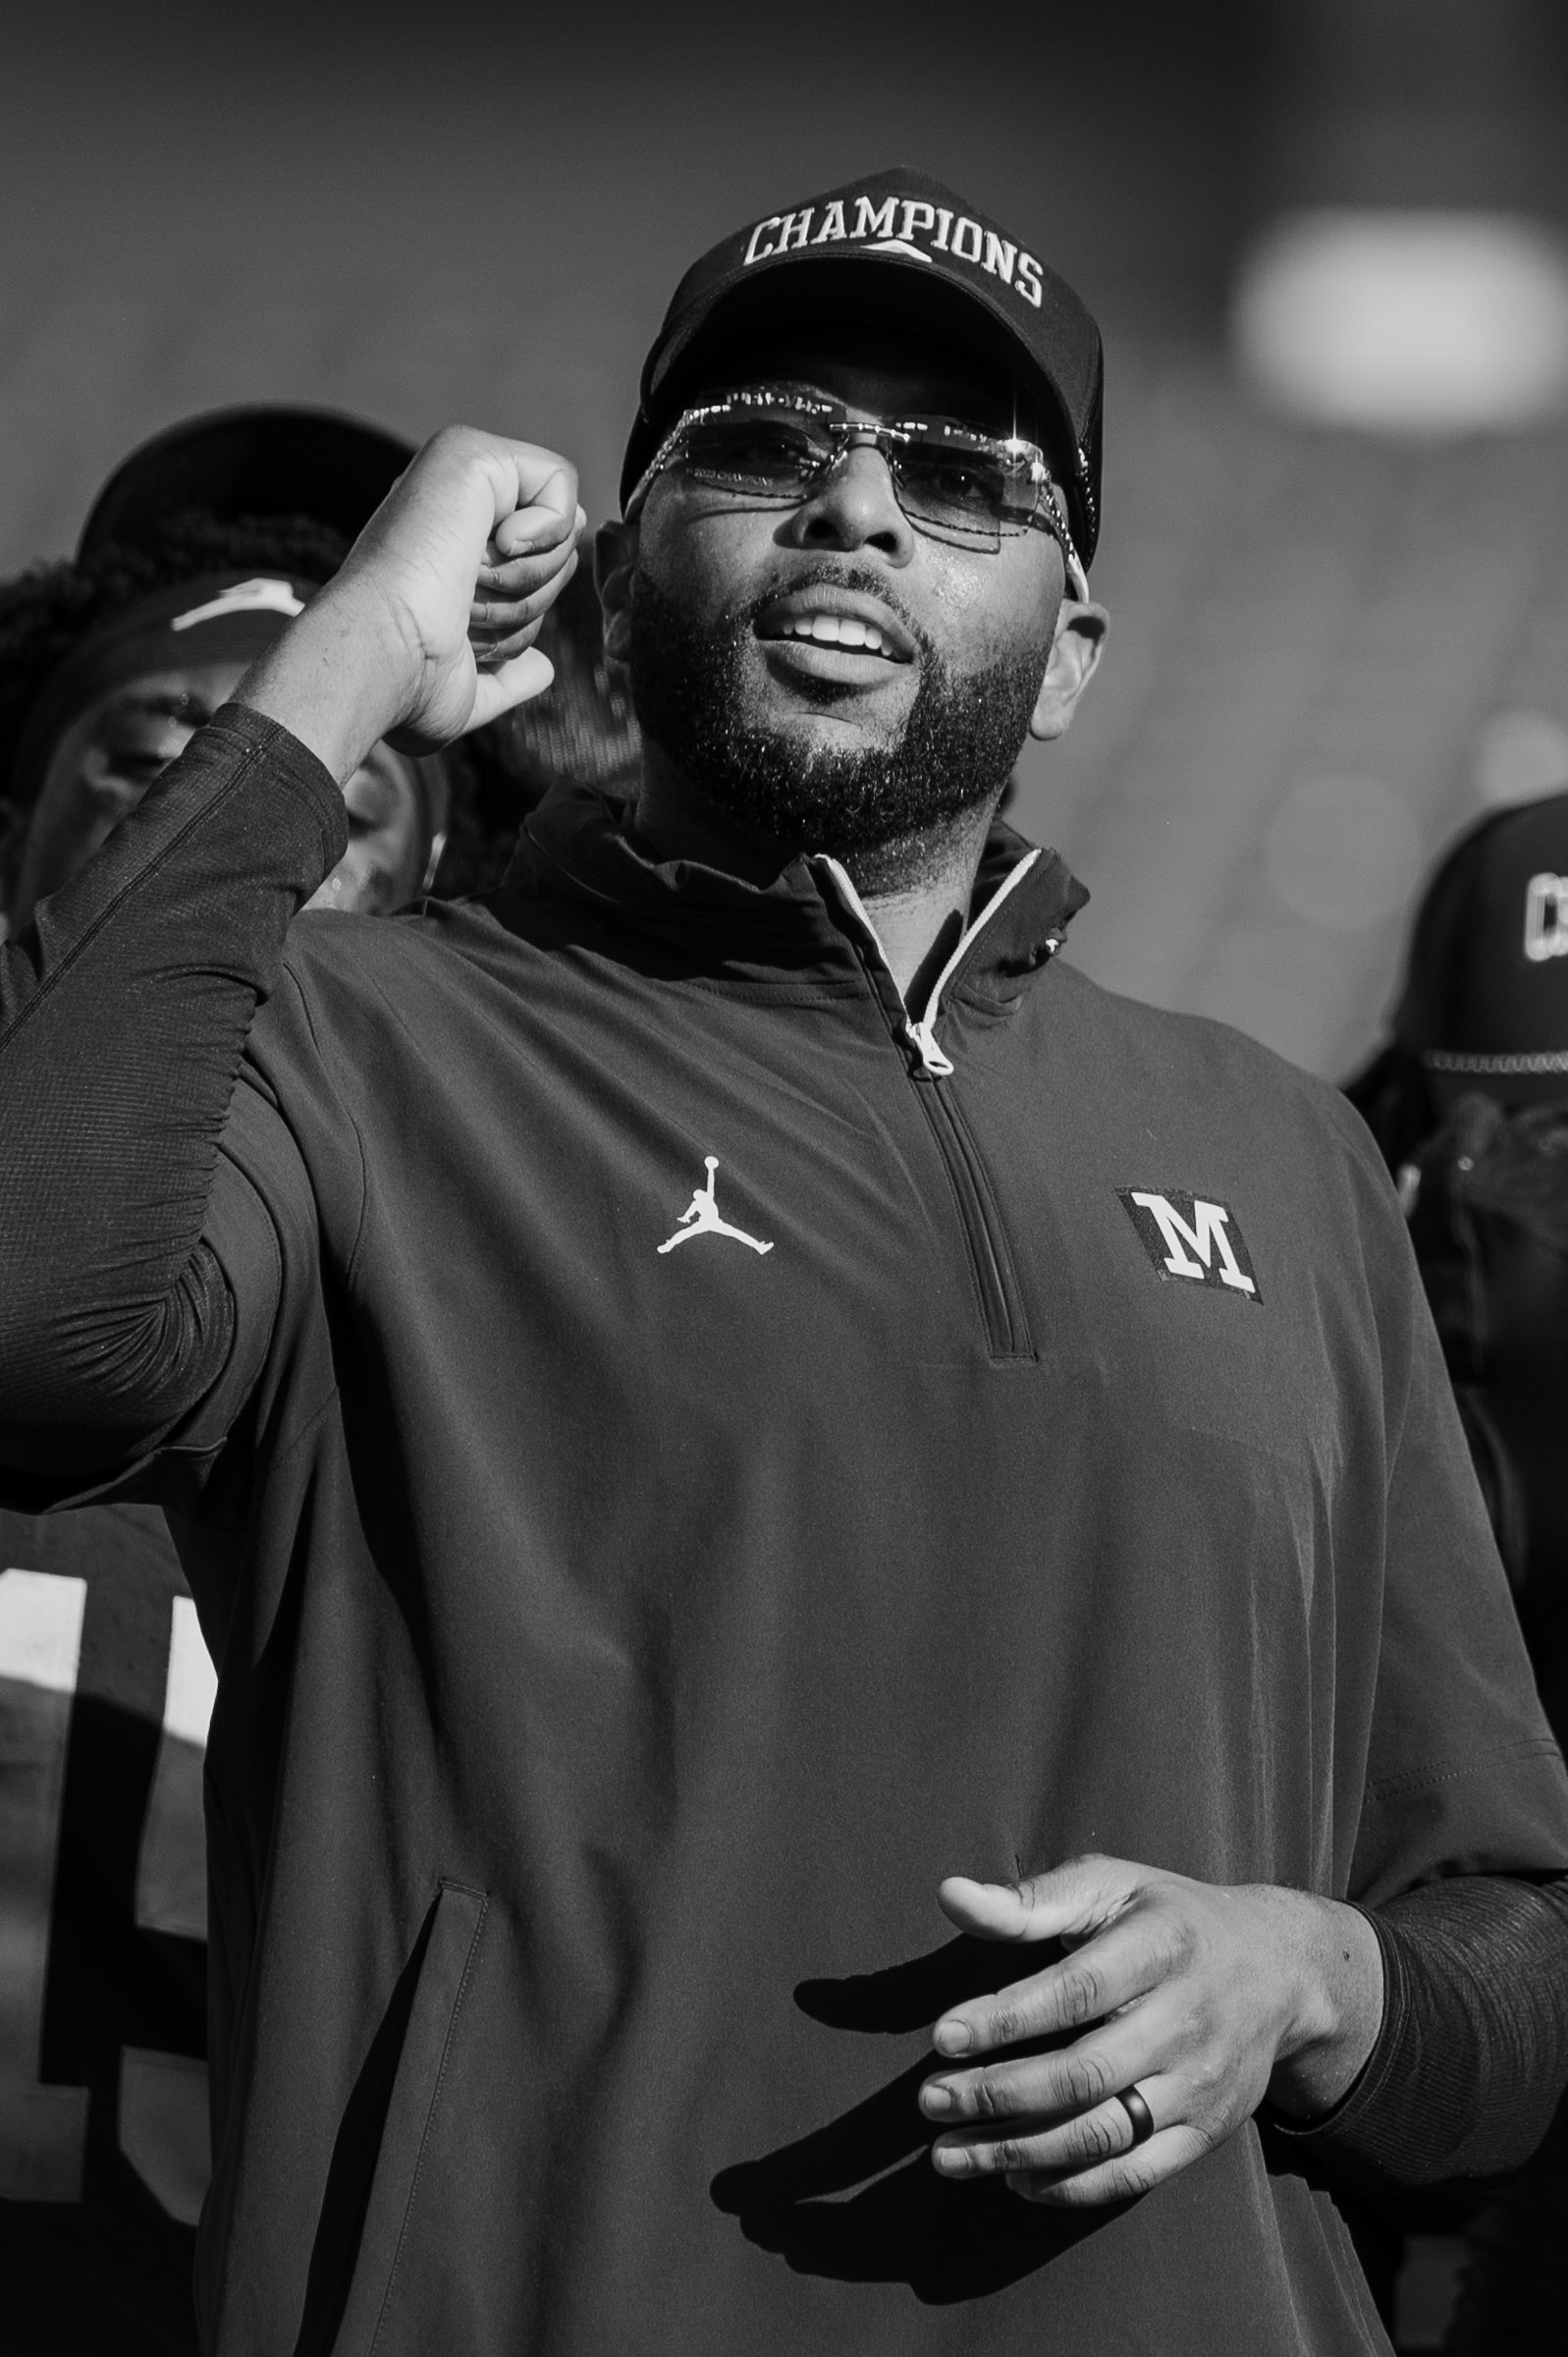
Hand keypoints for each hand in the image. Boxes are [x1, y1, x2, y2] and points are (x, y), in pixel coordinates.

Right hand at [240, 425, 583, 777]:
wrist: (378, 656)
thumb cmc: (406, 684)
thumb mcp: (467, 693)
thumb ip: (507, 680)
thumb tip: (542, 671)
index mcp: (446, 557)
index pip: (534, 574)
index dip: (523, 616)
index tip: (464, 631)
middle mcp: (451, 514)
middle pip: (559, 553)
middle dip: (531, 602)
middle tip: (465, 610)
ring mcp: (458, 479)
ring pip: (563, 527)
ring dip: (528, 582)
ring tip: (463, 586)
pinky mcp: (470, 452)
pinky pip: (561, 483)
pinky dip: (543, 533)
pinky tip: (490, 546)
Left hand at [917, 1854, 1382, 2207]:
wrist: (1279, 1970)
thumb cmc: (1167, 1918)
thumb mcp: (1111, 1887)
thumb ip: (1031, 1900)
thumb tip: (950, 1896)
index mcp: (1162, 1947)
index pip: (1077, 1992)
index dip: (1006, 2019)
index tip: (941, 2037)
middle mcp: (1188, 2020)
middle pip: (1085, 2074)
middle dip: (998, 2094)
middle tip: (930, 2100)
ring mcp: (1201, 2085)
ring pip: (1103, 2135)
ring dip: (1018, 2151)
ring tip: (948, 2154)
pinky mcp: (1207, 2132)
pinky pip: (1134, 2174)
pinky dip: (1069, 2186)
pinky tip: (1013, 2176)